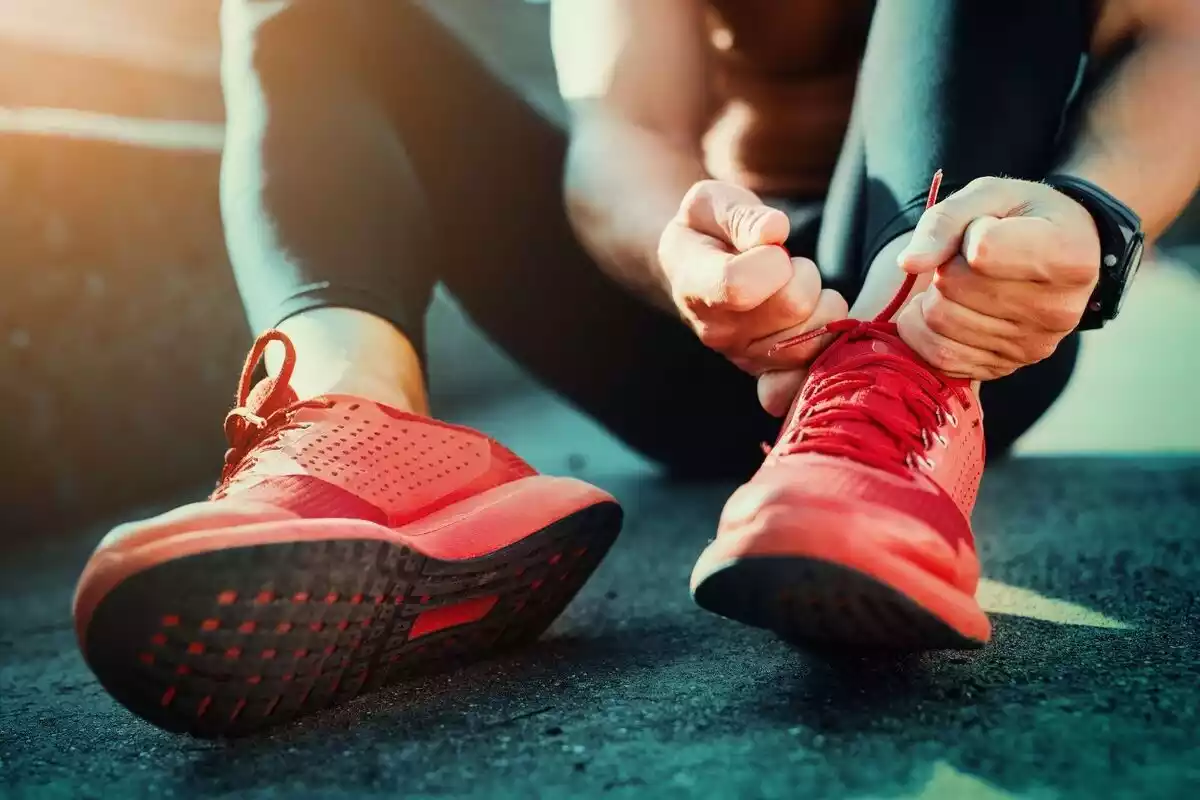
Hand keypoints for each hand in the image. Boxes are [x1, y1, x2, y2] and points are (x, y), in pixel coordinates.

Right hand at [659, 180, 847, 414]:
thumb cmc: (708, 229)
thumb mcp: (710, 203)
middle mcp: (717, 331)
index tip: (768, 243)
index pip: (740, 285)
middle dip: (802, 272)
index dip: (770, 258)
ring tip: (795, 286)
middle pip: (791, 305)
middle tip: (786, 262)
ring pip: (813, 334)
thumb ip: (739, 215)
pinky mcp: (773, 371)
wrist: (700, 267)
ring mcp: (745, 357)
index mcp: (694, 286)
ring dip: (820, 301)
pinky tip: (811, 313)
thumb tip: (774, 232)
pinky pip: (817, 362)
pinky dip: (827, 334)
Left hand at [895, 176, 1100, 380]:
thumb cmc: (1021, 218)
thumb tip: (908, 264)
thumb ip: (944, 221)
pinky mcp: (1004, 368)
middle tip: (969, 259)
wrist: (1060, 256)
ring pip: (940, 321)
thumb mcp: (989, 196)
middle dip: (947, 266)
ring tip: (964, 282)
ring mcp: (1032, 346)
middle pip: (952, 287)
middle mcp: (1057, 309)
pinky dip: (926, 329)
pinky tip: (948, 308)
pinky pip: (939, 355)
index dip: (968, 233)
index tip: (988, 228)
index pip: (981, 251)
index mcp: (1067, 256)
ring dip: (935, 296)